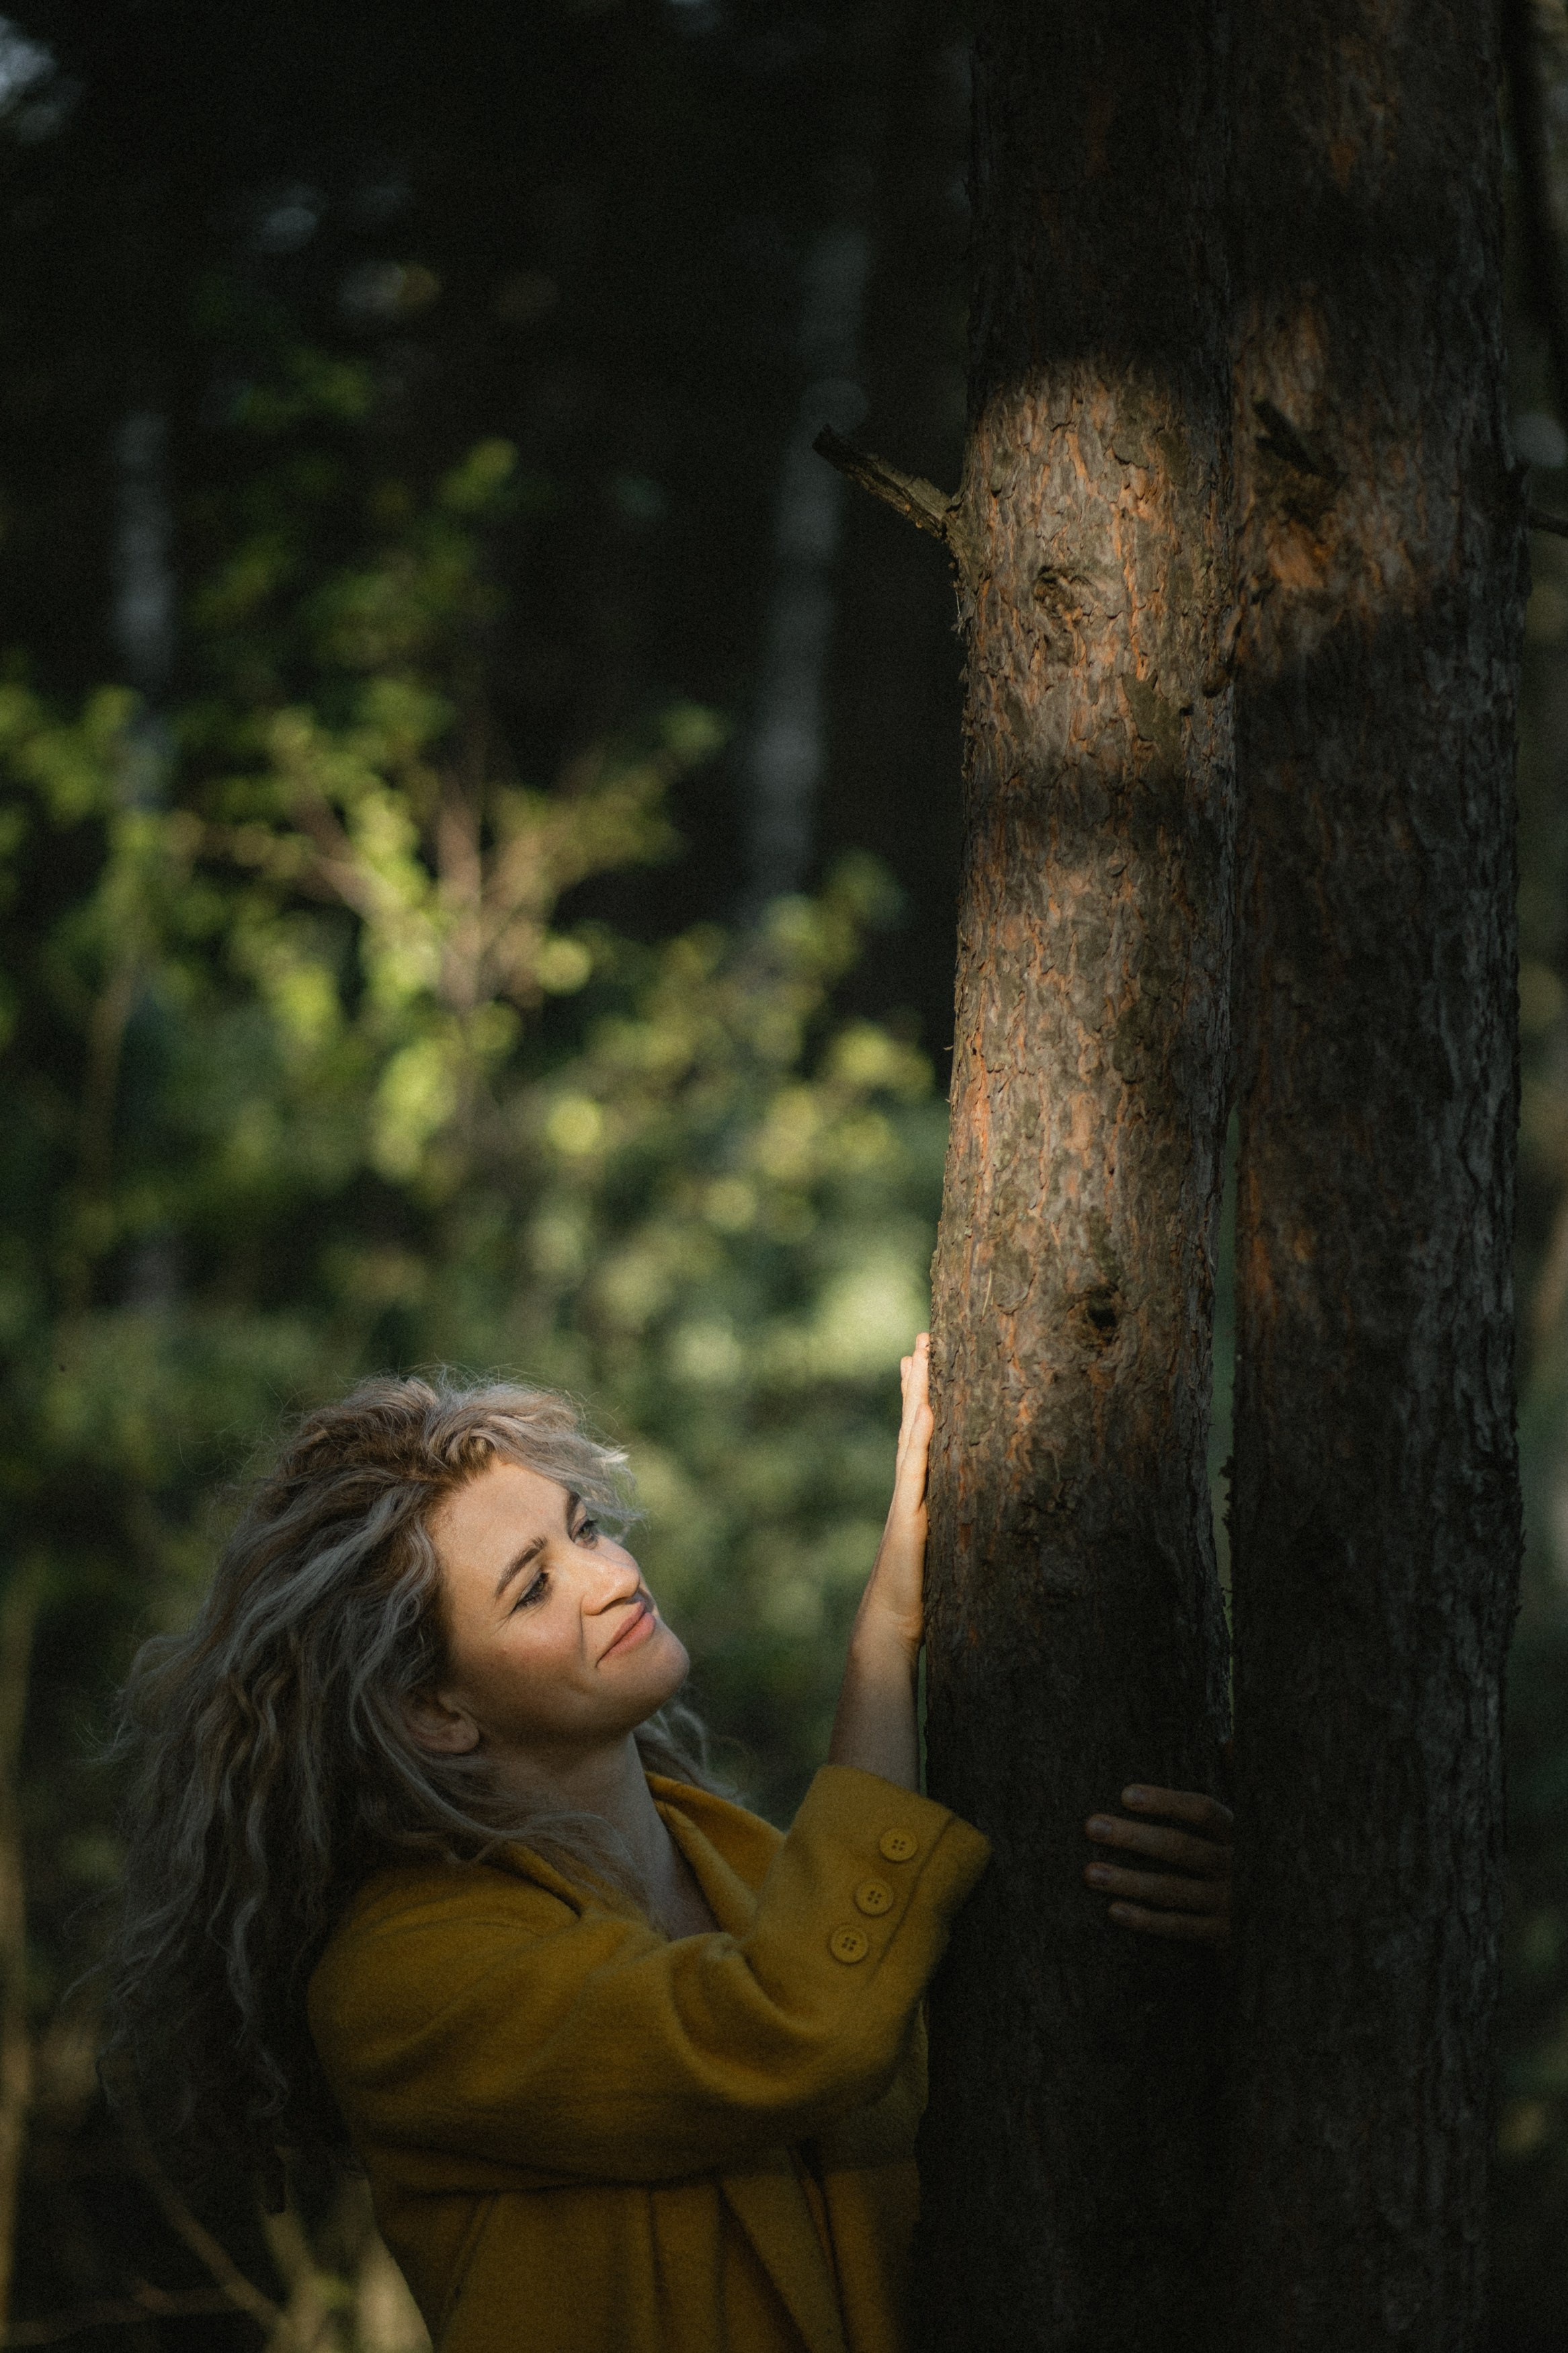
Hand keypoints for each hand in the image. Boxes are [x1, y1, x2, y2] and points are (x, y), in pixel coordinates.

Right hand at [856, 1332, 931, 1662]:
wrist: (889, 1626)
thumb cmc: (917, 1598)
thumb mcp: (936, 1551)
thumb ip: (945, 1527)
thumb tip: (972, 1513)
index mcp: (916, 1494)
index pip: (920, 1435)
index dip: (921, 1396)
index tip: (923, 1359)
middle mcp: (908, 1489)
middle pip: (913, 1423)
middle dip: (919, 1380)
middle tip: (922, 1336)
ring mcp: (906, 1499)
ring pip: (913, 1435)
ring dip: (918, 1394)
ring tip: (919, 1354)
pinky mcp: (910, 1516)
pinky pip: (917, 1468)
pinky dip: (923, 1436)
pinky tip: (930, 1409)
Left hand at [1083, 1784, 1232, 1944]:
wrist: (1261, 1919)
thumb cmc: (1219, 1864)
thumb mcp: (1220, 1835)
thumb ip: (1193, 1813)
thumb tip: (1173, 1769)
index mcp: (1233, 1833)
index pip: (1202, 1810)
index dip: (1165, 1801)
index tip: (1124, 1795)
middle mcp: (1234, 1865)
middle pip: (1181, 1847)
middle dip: (1132, 1836)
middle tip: (1091, 1827)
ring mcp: (1228, 1901)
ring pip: (1172, 1888)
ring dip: (1128, 1880)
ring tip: (1090, 1873)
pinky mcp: (1220, 1934)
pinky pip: (1178, 1926)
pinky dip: (1145, 1919)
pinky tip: (1114, 1910)